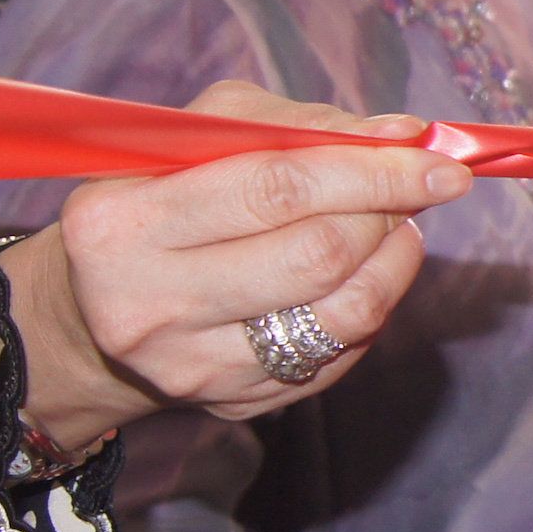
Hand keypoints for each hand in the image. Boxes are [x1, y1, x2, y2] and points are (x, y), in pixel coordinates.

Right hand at [6, 83, 462, 449]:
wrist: (92, 311)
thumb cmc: (158, 200)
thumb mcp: (199, 139)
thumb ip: (297, 126)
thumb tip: (401, 134)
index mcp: (124, 220)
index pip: (277, 189)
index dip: (372, 172)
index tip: (439, 161)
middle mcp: (148, 302)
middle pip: (316, 255)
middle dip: (385, 213)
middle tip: (416, 188)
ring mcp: (189, 366)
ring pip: (340, 315)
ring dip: (393, 264)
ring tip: (396, 229)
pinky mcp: (229, 405)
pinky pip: (337, 357)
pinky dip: (370, 308)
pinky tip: (362, 276)